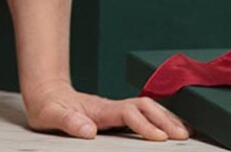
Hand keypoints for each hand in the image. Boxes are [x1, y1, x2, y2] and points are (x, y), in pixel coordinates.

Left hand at [23, 81, 189, 140]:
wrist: (45, 93)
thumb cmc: (46, 106)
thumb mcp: (49, 115)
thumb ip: (67, 121)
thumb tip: (88, 130)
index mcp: (98, 109)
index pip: (128, 113)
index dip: (144, 124)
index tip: (159, 137)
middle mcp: (110, 107)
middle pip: (145, 107)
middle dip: (165, 120)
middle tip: (182, 136)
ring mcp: (114, 110)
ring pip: (147, 108)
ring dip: (166, 118)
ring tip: (185, 132)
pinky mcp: (115, 115)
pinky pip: (142, 114)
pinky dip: (159, 118)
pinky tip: (171, 127)